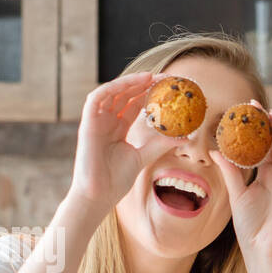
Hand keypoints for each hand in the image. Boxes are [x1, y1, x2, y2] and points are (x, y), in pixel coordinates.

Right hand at [68, 72, 177, 215]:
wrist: (99, 195)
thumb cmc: (116, 180)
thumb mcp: (144, 157)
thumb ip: (160, 145)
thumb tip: (184, 137)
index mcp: (118, 128)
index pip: (134, 104)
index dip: (150, 93)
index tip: (169, 88)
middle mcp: (107, 121)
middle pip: (125, 95)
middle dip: (143, 83)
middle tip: (164, 78)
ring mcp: (96, 121)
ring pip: (111, 92)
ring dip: (129, 82)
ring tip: (149, 77)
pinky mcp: (87, 124)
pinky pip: (96, 99)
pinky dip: (111, 88)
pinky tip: (128, 84)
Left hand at [210, 105, 271, 266]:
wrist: (261, 249)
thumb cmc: (250, 227)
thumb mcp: (236, 193)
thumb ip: (230, 171)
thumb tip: (215, 151)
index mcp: (267, 175)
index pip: (265, 145)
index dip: (257, 128)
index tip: (243, 111)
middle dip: (269, 122)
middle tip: (253, 105)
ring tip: (270, 114)